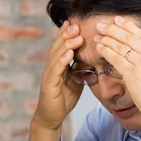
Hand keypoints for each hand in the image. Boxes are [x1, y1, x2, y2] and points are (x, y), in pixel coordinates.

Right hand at [29, 21, 83, 140]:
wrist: (52, 117)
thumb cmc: (62, 99)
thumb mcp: (76, 81)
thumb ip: (81, 69)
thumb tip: (91, 58)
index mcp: (58, 66)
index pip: (61, 47)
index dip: (66, 35)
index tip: (75, 23)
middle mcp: (51, 68)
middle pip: (58, 47)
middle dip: (66, 35)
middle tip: (75, 24)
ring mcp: (49, 76)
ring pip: (56, 56)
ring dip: (66, 45)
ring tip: (75, 35)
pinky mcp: (49, 85)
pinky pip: (56, 71)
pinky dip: (62, 61)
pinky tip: (69, 54)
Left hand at [95, 16, 140, 137]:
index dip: (128, 26)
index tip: (118, 20)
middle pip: (129, 37)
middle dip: (113, 29)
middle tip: (101, 25)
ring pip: (121, 47)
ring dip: (107, 39)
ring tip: (97, 35)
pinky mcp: (133, 75)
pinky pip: (116, 59)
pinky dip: (106, 51)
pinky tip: (99, 48)